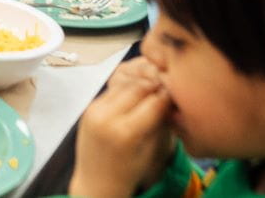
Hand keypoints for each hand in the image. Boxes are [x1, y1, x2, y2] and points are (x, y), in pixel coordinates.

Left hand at [68, 58, 175, 197]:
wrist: (96, 182)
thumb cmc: (128, 171)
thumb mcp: (150, 149)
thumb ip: (158, 122)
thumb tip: (169, 96)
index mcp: (126, 133)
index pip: (153, 103)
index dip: (168, 95)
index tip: (176, 92)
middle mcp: (107, 118)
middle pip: (137, 88)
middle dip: (154, 85)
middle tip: (166, 84)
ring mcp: (94, 111)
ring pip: (123, 85)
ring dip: (139, 84)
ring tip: (152, 87)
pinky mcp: (88, 108)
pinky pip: (111, 92)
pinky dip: (125, 90)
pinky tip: (136, 93)